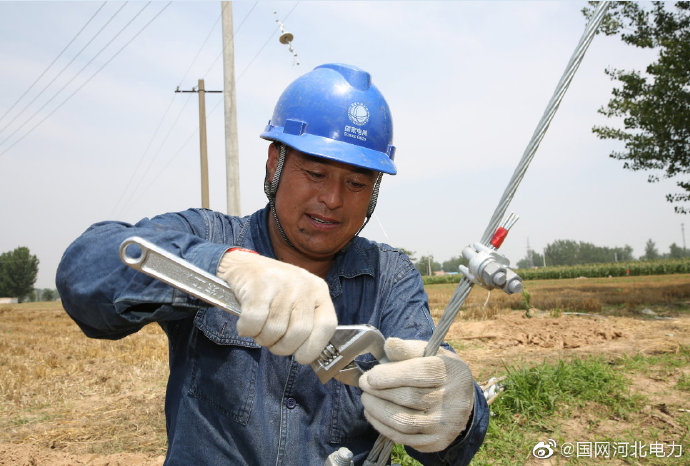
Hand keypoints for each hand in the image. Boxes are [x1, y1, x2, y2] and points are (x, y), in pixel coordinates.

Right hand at [216, 250, 336, 363]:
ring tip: (259, 329)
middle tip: (272, 343)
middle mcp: (304, 284)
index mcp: (319, 290)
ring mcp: (282, 282)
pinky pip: (254, 322)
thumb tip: (306, 355)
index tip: (300, 356)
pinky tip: (245, 325)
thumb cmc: (273, 291)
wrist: (242, 266)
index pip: (326, 326)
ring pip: (275, 330)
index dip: (313, 347)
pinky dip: (247, 330)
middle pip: (299, 332)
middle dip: (282, 346)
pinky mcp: (259, 284)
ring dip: (262, 338)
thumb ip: (306, 322)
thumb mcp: (298, 301)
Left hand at [359, 338, 474, 452]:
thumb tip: (389, 344)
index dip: (391, 375)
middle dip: (379, 391)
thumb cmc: (436, 371)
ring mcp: (446, 424)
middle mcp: (453, 400)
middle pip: (410, 398)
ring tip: (366, 399)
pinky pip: (404, 438)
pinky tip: (373, 414)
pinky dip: (383, 426)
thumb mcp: (428, 353)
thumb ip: (407, 349)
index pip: (420, 373)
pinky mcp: (437, 442)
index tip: (370, 376)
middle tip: (363, 384)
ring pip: (404, 421)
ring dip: (378, 410)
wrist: (460, 400)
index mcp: (452, 372)